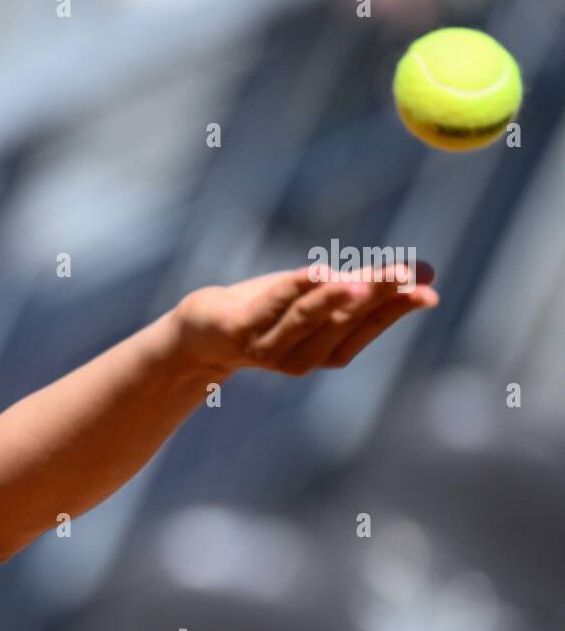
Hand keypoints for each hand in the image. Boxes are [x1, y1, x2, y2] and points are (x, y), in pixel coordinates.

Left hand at [171, 261, 439, 376]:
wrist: (201, 332)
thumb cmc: (267, 311)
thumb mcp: (319, 300)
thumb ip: (365, 290)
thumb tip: (429, 273)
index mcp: (327, 352)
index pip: (368, 325)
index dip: (398, 306)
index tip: (428, 284)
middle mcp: (301, 358)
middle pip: (342, 320)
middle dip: (375, 294)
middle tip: (407, 273)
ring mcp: (267, 348)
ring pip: (306, 317)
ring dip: (334, 299)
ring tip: (360, 281)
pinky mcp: (237, 332)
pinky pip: (269, 309)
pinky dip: (292, 291)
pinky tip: (316, 273)